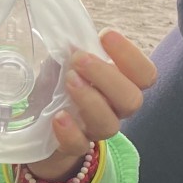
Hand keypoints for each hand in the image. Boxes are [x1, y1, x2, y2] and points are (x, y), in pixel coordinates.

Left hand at [26, 29, 156, 180]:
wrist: (37, 124)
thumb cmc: (59, 85)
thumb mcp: (65, 62)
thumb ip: (74, 50)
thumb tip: (73, 39)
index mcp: (120, 83)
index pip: (144, 74)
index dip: (131, 55)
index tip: (105, 35)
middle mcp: (115, 109)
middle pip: (132, 100)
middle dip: (107, 76)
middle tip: (79, 59)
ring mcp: (95, 130)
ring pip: (109, 125)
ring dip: (90, 100)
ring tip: (68, 80)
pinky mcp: (72, 147)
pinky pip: (79, 145)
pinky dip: (70, 132)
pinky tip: (58, 117)